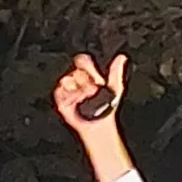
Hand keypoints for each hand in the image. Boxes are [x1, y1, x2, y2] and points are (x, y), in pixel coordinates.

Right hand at [50, 54, 133, 181]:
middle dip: (84, 80)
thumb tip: (121, 58)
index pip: (83, 63)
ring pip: (66, 80)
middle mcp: (79, 82)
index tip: (83, 63)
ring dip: (76, 88)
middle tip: (92, 89)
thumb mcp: (116, 87)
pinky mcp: (62, 100)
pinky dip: (67, 96)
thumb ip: (116, 71)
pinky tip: (75, 100)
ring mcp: (70, 91)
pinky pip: (59, 92)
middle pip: (76, 72)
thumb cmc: (107, 108)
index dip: (84, 63)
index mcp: (90, 76)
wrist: (99, 124)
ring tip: (84, 97)